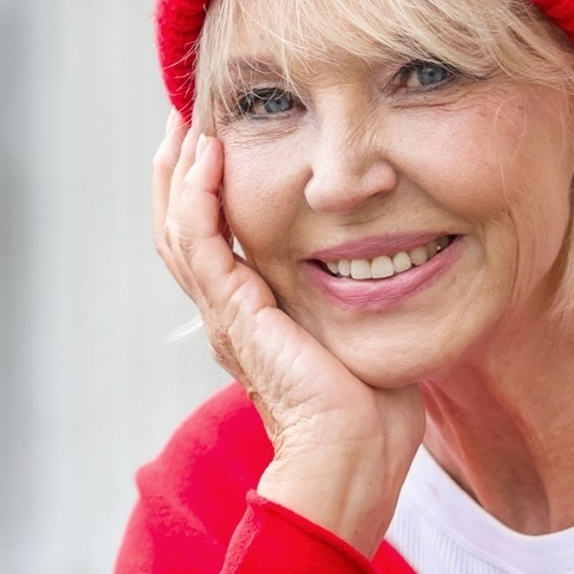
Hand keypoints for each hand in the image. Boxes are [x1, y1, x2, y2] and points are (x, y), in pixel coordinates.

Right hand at [152, 113, 423, 555]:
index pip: (213, 242)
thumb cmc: (372, 417)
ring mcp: (227, 317)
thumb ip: (362, 301)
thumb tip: (395, 267)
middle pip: (180, 228)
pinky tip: (208, 152)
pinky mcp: (237, 316)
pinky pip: (200, 242)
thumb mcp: (363, 338)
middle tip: (187, 112)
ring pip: (178, 227)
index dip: (209, 190)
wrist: (353, 461)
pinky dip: (198, 194)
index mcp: (252, 322)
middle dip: (181, 169)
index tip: (220, 139)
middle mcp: (229, 317)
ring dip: (179, 169)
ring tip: (187, 118)